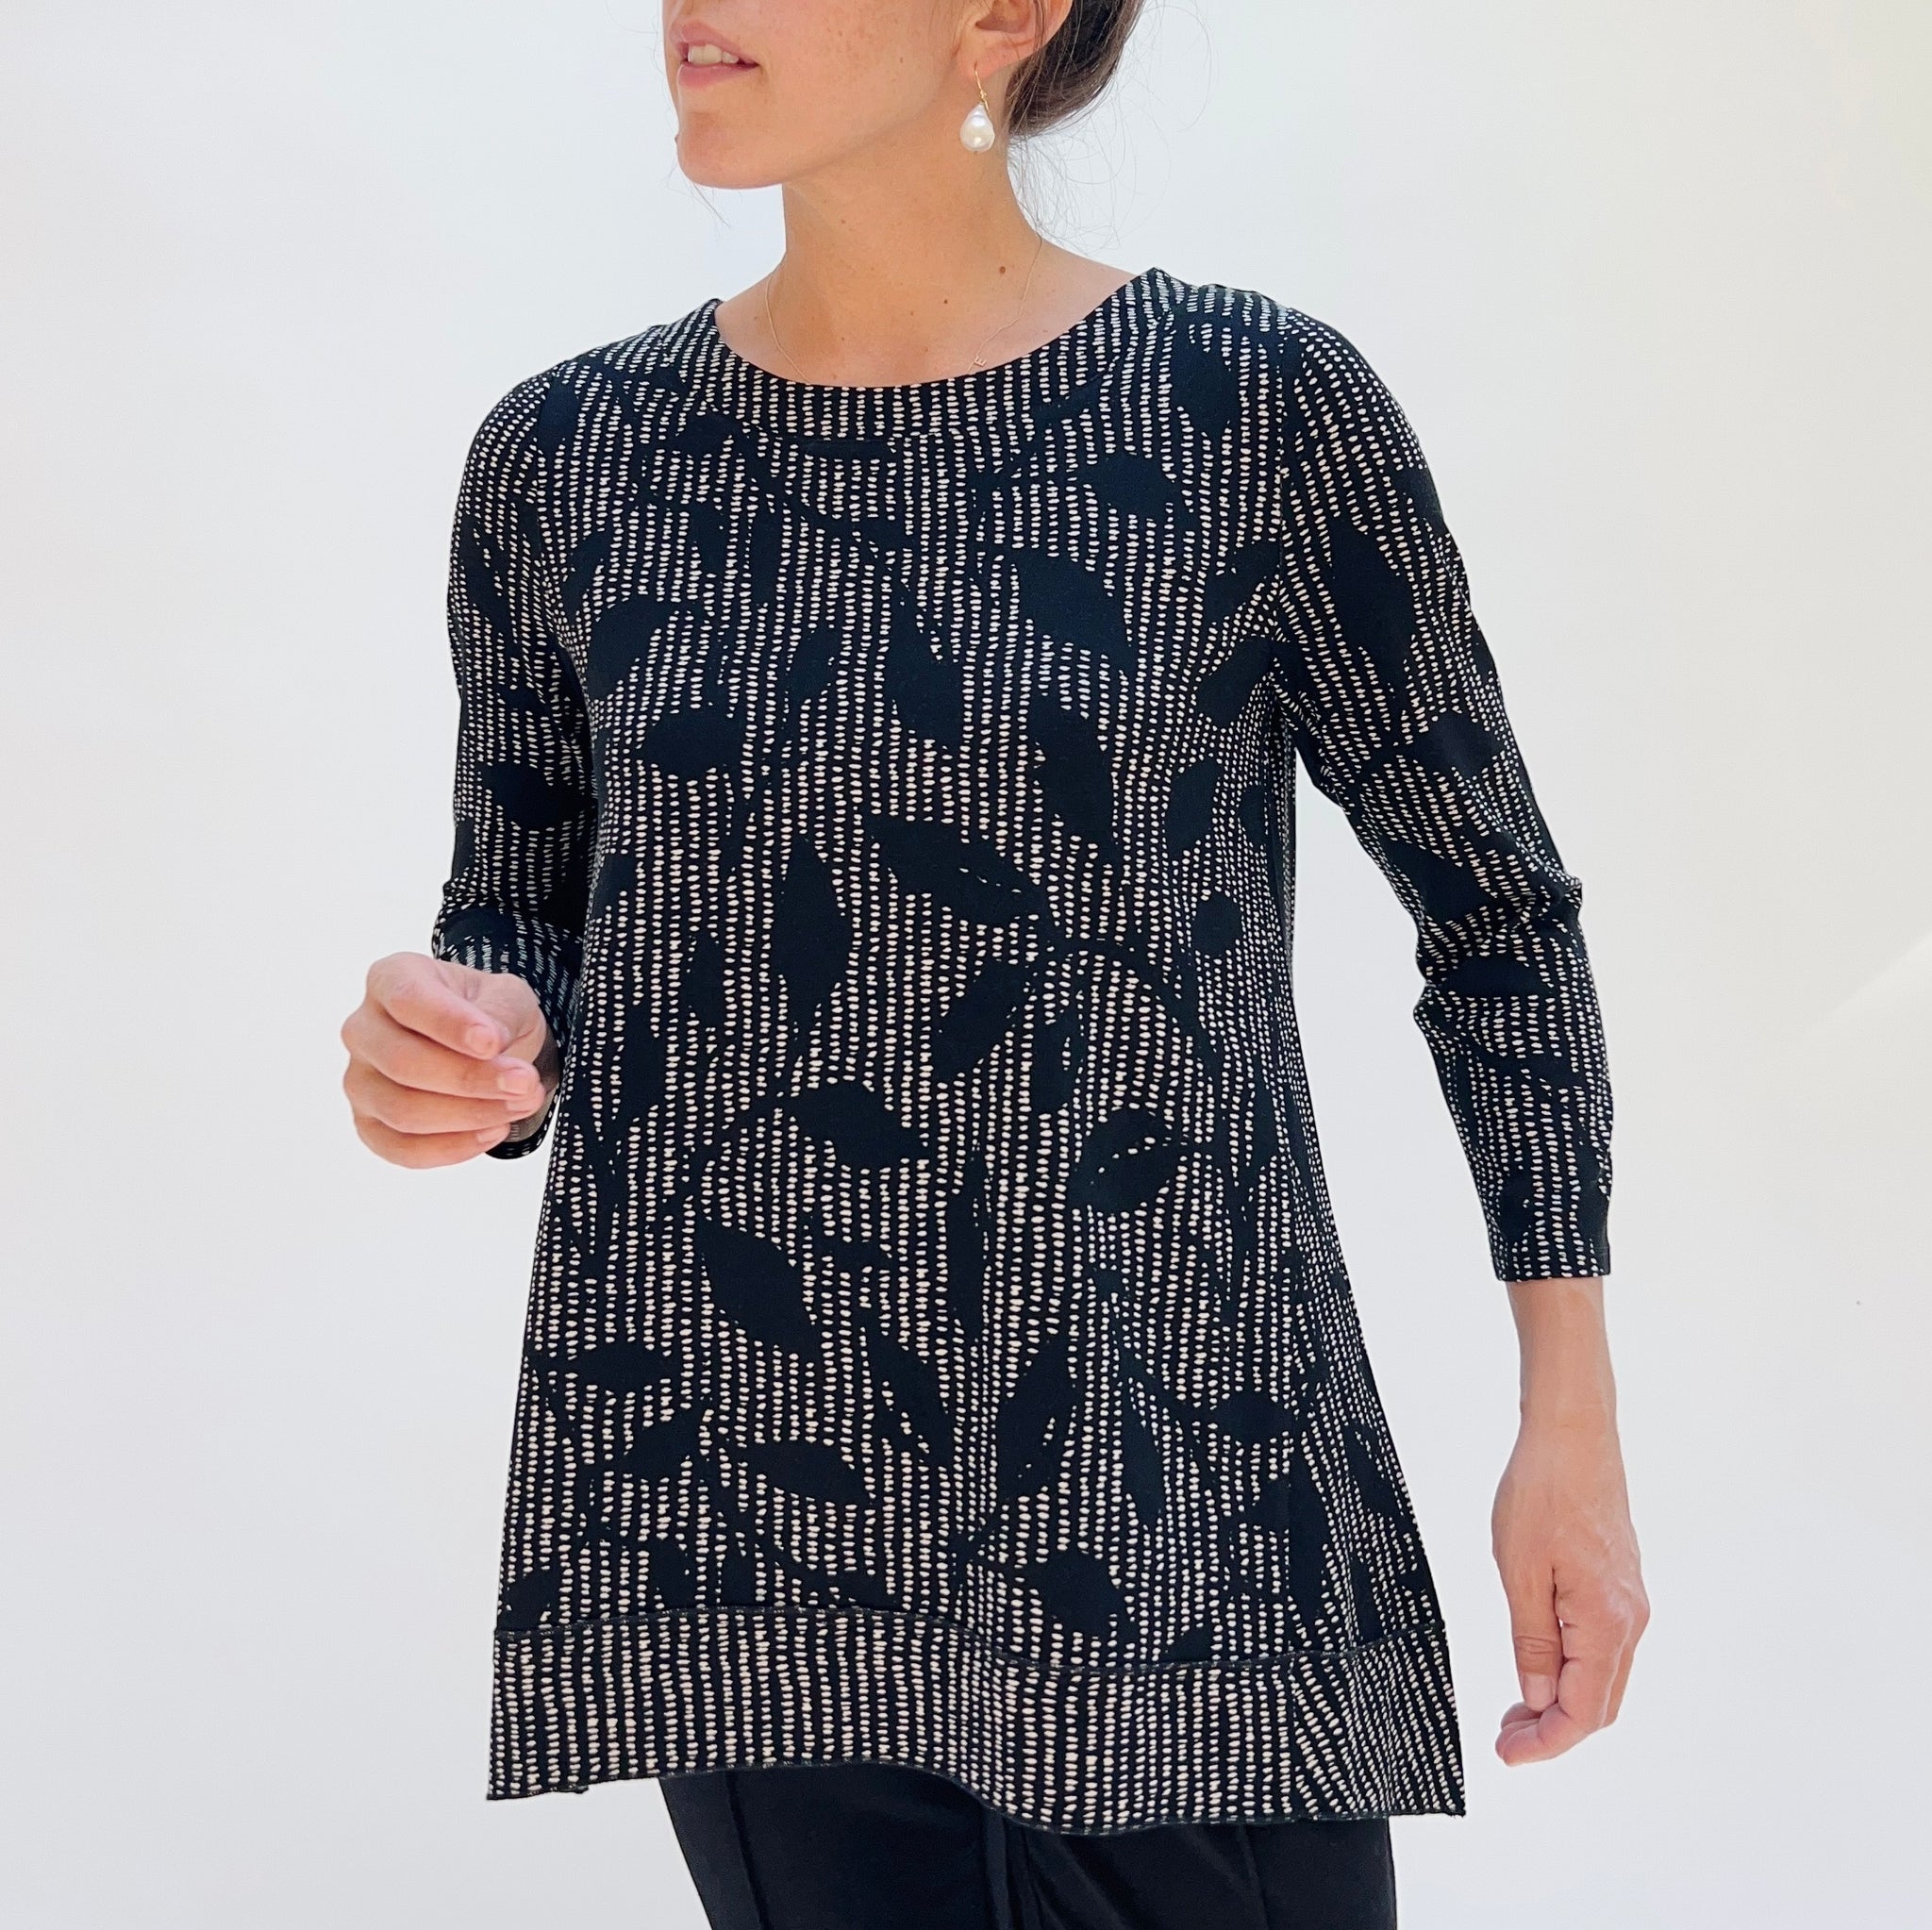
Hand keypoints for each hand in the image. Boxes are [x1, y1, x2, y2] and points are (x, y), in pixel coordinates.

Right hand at [340, 951, 559, 1165]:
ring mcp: (360, 1080)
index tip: (492, 1043)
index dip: (449, 1024)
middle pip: (402, 1063)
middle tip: (525, 1083)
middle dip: (470, 1079)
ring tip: (521, 1104)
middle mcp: (363, 1029)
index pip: (408, 1000)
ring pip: (402, 1110)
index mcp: (391, 979)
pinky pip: (400, 1148)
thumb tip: (488, 1044)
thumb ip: (499, 1013)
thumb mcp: (507, 996)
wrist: (484, 1045)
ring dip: (469, 1115)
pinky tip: (494, 1130)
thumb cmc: (486, 1012)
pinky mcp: (370, 1124)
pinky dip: (451, 1147)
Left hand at [1491, 1277, 1648, 1765]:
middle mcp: (1631, 1619)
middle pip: (1601, 1705)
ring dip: (1564, 1703)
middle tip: (1504, 1738)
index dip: (1547, 1744)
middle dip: (1554, 1731)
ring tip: (1515, 1711)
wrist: (1571, 1434)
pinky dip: (1574, 1672)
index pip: (1585, 1712)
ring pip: (1605, 1678)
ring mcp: (1630, 1602)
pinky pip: (1603, 1647)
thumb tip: (1540, 1703)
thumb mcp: (1520, 1573)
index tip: (1507, 1755)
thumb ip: (1533, 1644)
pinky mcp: (1621, 1584)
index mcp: (1608, 1621)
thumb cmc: (1542, 1493)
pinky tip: (1539, 1668)